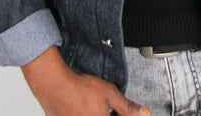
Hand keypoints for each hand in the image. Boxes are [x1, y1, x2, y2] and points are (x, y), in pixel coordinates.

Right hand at [22, 46, 150, 115]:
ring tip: (91, 104)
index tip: (122, 112)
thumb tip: (145, 114)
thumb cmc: (80, 89)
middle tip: (105, 106)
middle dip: (109, 112)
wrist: (55, 86)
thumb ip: (128, 108)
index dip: (123, 115)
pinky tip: (82, 106)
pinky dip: (83, 112)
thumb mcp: (110, 94)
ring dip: (95, 112)